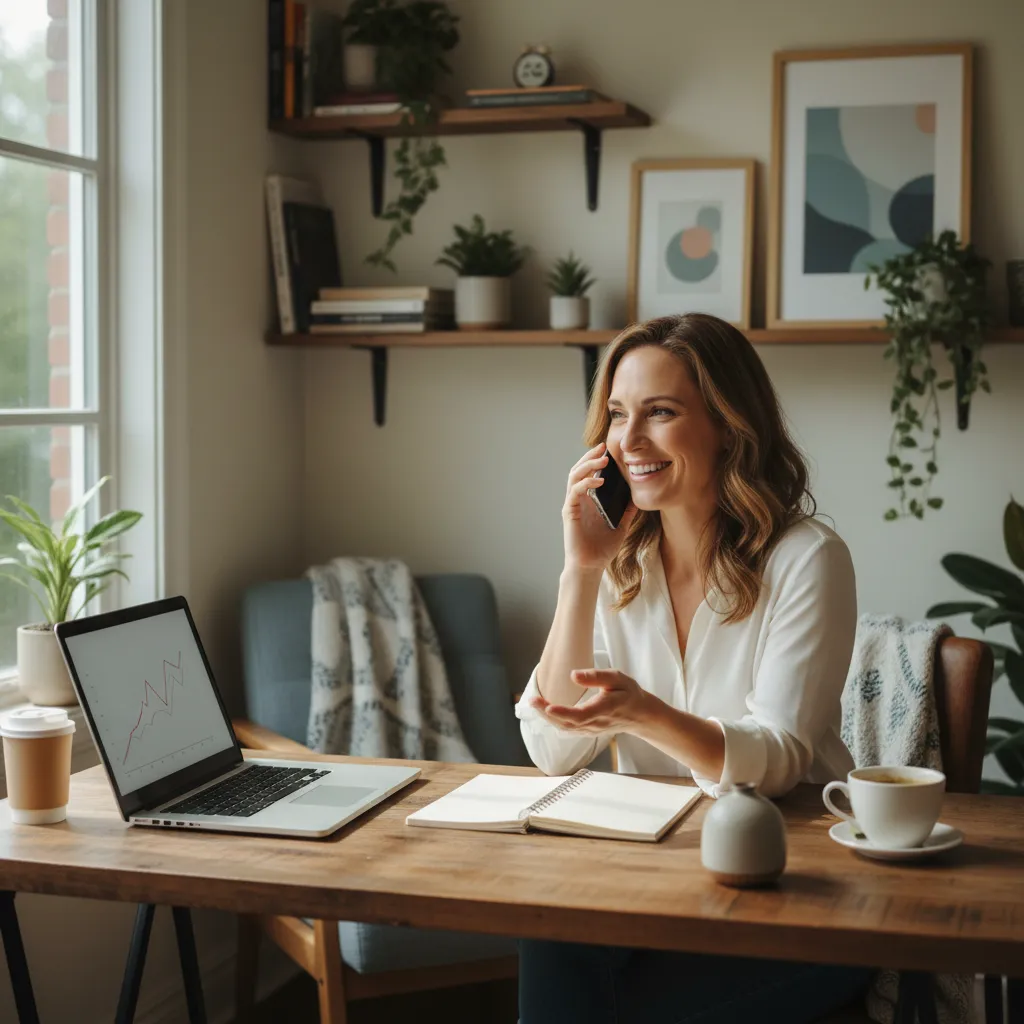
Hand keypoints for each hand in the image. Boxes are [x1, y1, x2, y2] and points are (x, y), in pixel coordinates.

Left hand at [529, 669, 652, 733]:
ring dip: (547, 717)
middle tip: (532, 700)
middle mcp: (596, 723)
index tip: (547, 706)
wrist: (640, 715)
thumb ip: (596, 676)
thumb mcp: (618, 678)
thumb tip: (573, 675)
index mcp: (604, 709)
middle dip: (547, 713)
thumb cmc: (629, 693)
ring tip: (534, 703)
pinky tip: (544, 711)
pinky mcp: (587, 731)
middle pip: (568, 723)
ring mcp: (591, 730)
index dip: (563, 712)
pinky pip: (568, 729)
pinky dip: (554, 721)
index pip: (581, 715)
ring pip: (565, 728)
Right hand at [562, 443, 636, 572]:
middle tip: (603, 447)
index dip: (595, 460)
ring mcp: (572, 505)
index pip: (588, 474)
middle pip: (579, 470)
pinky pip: (575, 492)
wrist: (591, 566)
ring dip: (587, 465)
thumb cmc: (602, 548)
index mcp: (588, 500)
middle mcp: (578, 500)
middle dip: (590, 456)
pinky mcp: (569, 512)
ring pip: (574, 477)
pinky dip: (586, 483)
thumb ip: (628, 511)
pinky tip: (599, 481)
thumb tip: (638, 498)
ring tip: (602, 460)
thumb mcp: (621, 526)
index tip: (608, 450)